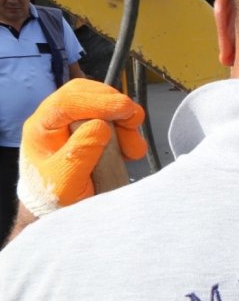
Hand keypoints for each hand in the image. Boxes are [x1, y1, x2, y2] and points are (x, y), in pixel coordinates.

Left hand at [18, 79, 146, 216]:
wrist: (59, 208)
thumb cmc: (55, 197)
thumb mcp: (64, 182)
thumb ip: (79, 155)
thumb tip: (100, 126)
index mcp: (43, 127)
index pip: (68, 101)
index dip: (98, 101)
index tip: (125, 109)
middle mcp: (58, 118)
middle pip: (87, 93)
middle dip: (114, 104)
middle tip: (133, 124)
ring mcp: (76, 122)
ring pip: (104, 102)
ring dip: (126, 120)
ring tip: (132, 149)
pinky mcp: (94, 129)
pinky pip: (115, 118)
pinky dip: (129, 130)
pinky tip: (129, 151)